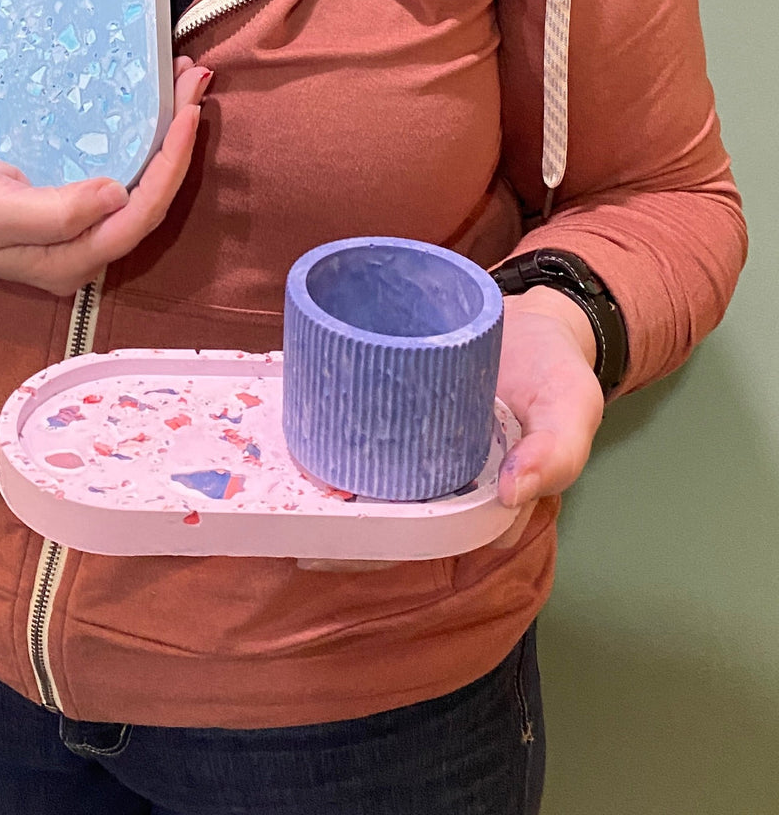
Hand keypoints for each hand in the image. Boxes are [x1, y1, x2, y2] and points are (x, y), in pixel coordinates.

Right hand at [0, 57, 211, 294]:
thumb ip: (53, 213)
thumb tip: (117, 196)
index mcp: (70, 261)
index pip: (138, 218)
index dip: (170, 167)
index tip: (187, 113)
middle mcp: (85, 248)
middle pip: (150, 199)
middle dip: (179, 142)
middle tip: (194, 80)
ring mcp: (80, 226)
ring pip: (141, 182)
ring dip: (167, 133)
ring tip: (183, 81)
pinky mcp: (73, 201)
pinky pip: (120, 168)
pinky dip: (141, 133)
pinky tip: (150, 100)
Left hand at [298, 286, 603, 569]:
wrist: (534, 312)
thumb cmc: (554, 369)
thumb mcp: (572, 406)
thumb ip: (559, 450)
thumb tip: (512, 496)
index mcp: (474, 496)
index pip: (420, 537)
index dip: (374, 547)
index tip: (327, 544)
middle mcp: (437, 474)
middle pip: (380, 508)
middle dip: (337, 515)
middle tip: (296, 507)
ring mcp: (411, 436)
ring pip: (361, 467)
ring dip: (324, 470)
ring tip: (286, 469)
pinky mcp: (393, 396)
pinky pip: (358, 416)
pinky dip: (329, 417)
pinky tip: (301, 410)